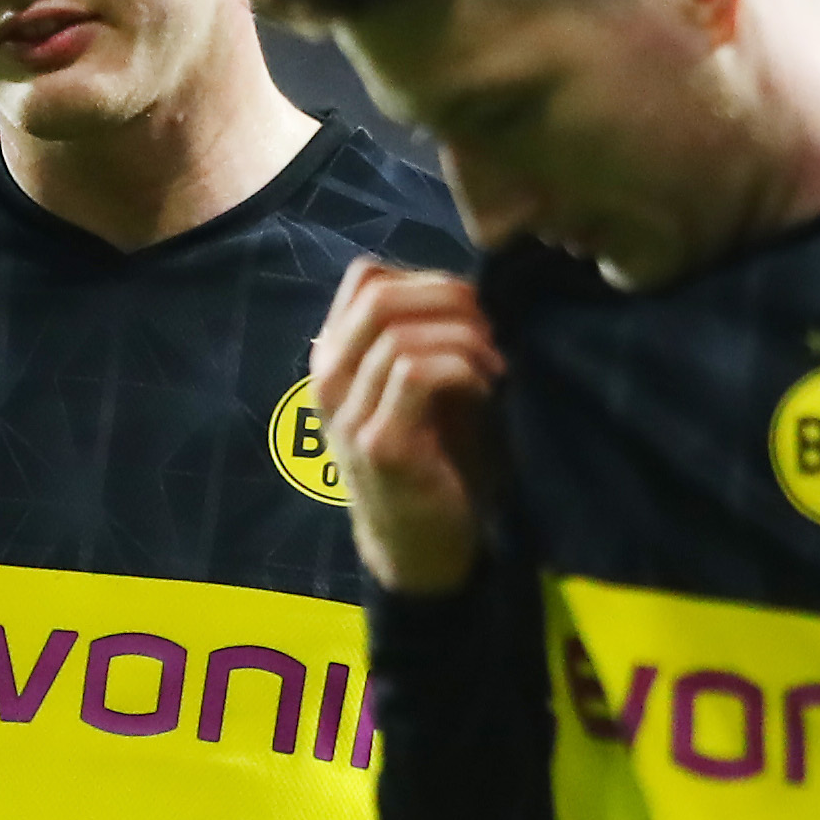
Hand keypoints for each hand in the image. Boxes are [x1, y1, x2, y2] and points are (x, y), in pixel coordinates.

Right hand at [310, 256, 504, 594]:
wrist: (416, 541)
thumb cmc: (428, 456)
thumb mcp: (415, 385)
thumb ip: (420, 336)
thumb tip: (463, 288)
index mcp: (335, 358)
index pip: (365, 278)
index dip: (426, 277)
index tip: (467, 310)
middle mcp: (327, 382)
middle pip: (379, 295)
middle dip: (448, 298)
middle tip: (488, 328)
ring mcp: (348, 415)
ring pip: (400, 335)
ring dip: (463, 339)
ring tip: (492, 365)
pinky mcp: (381, 445)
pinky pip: (417, 373)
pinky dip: (461, 368)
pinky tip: (483, 388)